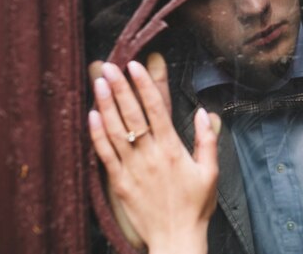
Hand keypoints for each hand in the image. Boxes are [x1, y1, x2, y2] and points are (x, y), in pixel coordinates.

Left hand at [88, 56, 219, 253]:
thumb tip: (204, 113)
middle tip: (110, 66)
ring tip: (99, 82)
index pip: (156, 109)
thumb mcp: (211, 171)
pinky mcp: (120, 183)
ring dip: (106, 104)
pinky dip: (97, 134)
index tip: (135, 66)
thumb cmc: (196, 205)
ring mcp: (133, 168)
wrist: (176, 237)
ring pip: (116, 130)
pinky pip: (104, 154)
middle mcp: (150, 155)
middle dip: (121, 87)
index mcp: (173, 149)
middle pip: (132, 114)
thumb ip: (207, 140)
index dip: (144, 85)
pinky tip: (92, 116)